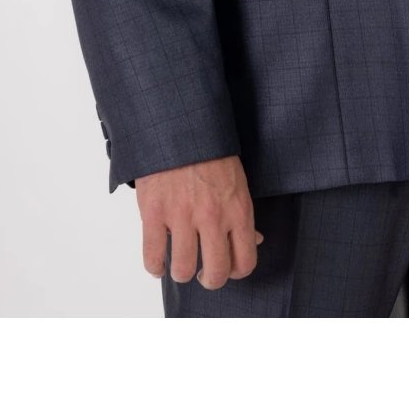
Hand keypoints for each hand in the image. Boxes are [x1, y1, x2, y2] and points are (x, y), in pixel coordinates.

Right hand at [135, 155, 263, 287]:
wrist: (180, 128)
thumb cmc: (211, 154)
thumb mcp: (238, 182)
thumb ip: (243, 215)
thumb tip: (256, 241)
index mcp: (238, 210)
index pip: (245, 261)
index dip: (236, 273)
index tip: (227, 268)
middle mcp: (212, 217)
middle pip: (216, 272)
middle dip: (209, 280)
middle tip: (203, 273)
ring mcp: (182, 216)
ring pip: (182, 269)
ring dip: (180, 273)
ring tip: (179, 264)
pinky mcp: (155, 213)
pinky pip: (153, 256)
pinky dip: (154, 267)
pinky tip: (158, 263)